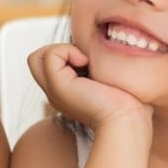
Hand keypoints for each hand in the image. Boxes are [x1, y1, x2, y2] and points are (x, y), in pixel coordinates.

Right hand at [27, 43, 152, 131]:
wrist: (128, 121)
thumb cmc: (130, 103)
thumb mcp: (112, 79)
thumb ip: (102, 67)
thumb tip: (106, 46)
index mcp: (66, 93)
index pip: (48, 63)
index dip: (66, 53)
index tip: (91, 64)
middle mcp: (55, 93)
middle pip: (36, 60)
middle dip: (58, 50)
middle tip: (84, 60)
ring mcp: (54, 91)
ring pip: (37, 57)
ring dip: (62, 50)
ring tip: (85, 62)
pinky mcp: (58, 87)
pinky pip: (50, 54)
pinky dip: (68, 50)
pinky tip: (86, 63)